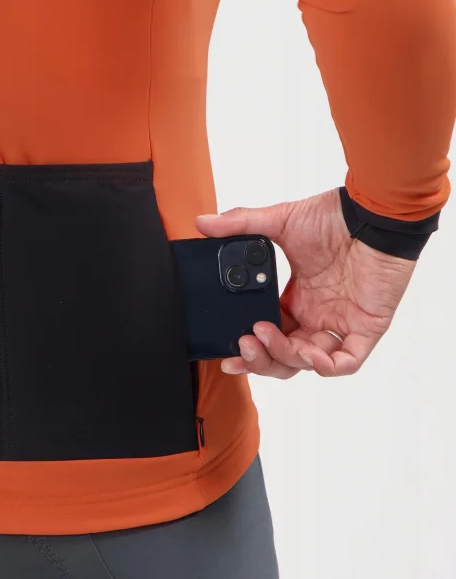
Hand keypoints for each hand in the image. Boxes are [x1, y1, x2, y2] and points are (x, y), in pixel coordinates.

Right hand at [196, 189, 415, 378]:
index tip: (227, 350)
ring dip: (284, 357)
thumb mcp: (279, 221)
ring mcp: (339, 323)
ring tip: (265, 337)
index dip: (249, 347)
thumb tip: (203, 223)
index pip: (268, 335)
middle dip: (260, 359)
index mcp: (295, 299)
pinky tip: (309, 354)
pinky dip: (326, 366)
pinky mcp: (365, 327)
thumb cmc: (334, 217)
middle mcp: (314, 316)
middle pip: (283, 356)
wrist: (374, 213)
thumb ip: (240, 224)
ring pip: (307, 362)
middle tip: (243, 346)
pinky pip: (346, 362)